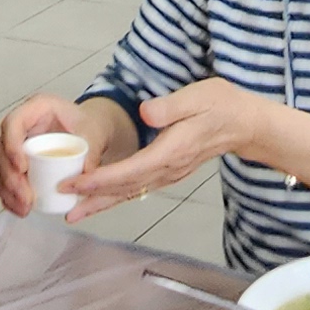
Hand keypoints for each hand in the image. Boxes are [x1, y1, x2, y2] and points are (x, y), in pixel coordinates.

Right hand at [0, 94, 134, 214]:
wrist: (88, 132)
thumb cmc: (87, 125)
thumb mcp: (93, 132)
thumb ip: (92, 150)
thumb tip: (85, 175)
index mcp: (36, 108)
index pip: (13, 123)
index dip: (12, 146)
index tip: (22, 168)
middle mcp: (20, 124)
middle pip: (1, 149)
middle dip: (10, 177)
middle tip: (26, 197)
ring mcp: (14, 143)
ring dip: (6, 190)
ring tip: (24, 208)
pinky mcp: (13, 160)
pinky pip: (1, 177)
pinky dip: (7, 195)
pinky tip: (18, 208)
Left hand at [55, 80, 263, 220]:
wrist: (244, 124)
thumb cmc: (222, 106)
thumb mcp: (199, 96)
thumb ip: (171, 106)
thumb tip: (146, 113)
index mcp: (172, 150)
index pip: (131, 169)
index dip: (102, 178)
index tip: (77, 183)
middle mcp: (169, 168)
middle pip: (126, 188)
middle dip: (94, 197)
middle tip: (65, 204)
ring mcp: (169, 174)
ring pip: (131, 192)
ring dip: (102, 203)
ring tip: (75, 213)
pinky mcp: (169, 173)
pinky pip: (138, 189)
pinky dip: (116, 196)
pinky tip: (101, 200)